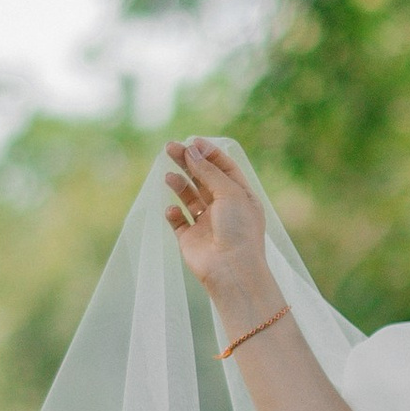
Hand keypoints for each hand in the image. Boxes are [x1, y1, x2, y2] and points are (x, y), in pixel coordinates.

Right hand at [165, 136, 271, 307]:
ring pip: (189, 197)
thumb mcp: (229, 193)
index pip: (224, 168)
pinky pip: (178, 221)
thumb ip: (209, 171)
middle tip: (170, 147)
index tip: (192, 141)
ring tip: (169, 176)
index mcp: (240, 196)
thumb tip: (192, 150)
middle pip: (203, 178)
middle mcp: (224, 208)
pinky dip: (173, 213)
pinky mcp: (190, 239)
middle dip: (188, 162)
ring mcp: (207, 224)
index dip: (209, 153)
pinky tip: (172, 210)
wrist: (231, 270)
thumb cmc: (238, 230)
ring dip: (179, 184)